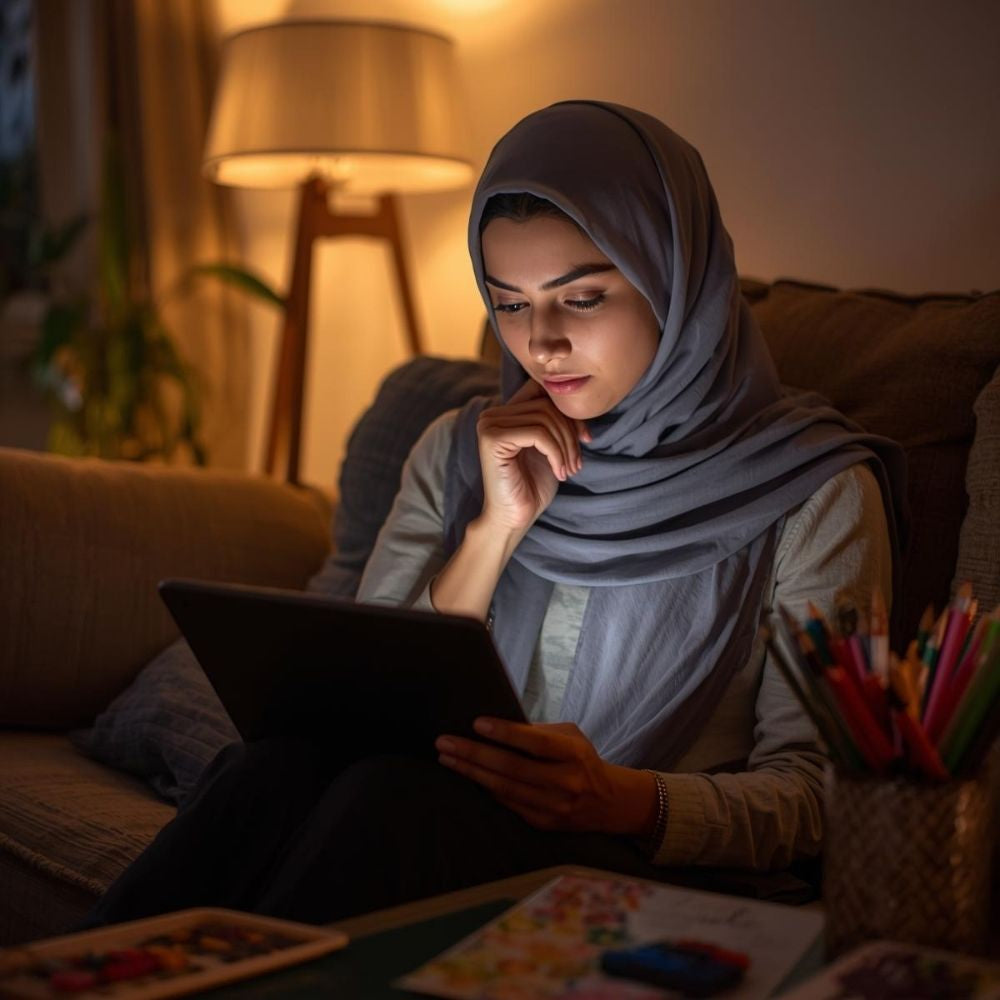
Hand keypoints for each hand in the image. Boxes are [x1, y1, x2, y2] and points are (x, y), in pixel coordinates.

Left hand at [435, 717, 656, 836]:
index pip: (535, 742)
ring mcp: (554, 807)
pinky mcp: (543, 823)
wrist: (609, 803)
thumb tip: (496, 726)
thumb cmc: (582, 759)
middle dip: (474, 754)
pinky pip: (507, 804)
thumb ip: (538, 732)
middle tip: (444, 742)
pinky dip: (485, 789)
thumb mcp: (570, 737)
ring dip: (471, 773)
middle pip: (512, 768)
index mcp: (574, 754)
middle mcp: (565, 782)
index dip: (505, 733)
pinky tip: (468, 777)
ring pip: (504, 789)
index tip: (476, 723)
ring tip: (447, 758)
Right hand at [476, 381, 590, 534]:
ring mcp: (489, 425)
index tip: (584, 438)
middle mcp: (492, 414)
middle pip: (546, 405)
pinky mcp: (492, 439)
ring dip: (566, 446)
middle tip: (577, 462)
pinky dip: (556, 453)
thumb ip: (555, 421)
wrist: (514, 518)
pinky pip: (538, 434)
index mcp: (504, 413)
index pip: (543, 391)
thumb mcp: (550, 447)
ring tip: (570, 469)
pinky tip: (559, 472)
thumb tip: (579, 401)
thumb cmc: (533, 486)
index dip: (569, 412)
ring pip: (545, 418)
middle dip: (570, 433)